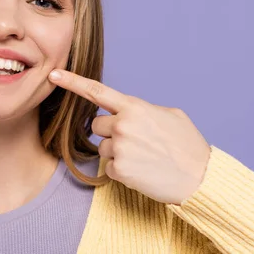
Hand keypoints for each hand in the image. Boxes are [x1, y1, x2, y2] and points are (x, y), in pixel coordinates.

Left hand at [48, 69, 210, 204]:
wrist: (201, 178)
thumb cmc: (188, 145)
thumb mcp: (170, 114)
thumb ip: (143, 109)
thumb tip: (128, 111)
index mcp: (134, 107)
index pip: (97, 91)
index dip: (72, 82)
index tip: (53, 75)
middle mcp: (123, 125)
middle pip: (97, 125)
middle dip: (111, 132)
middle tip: (137, 141)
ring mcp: (120, 148)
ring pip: (102, 147)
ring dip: (117, 152)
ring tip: (144, 157)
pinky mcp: (119, 170)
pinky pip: (109, 167)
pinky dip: (123, 171)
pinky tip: (142, 170)